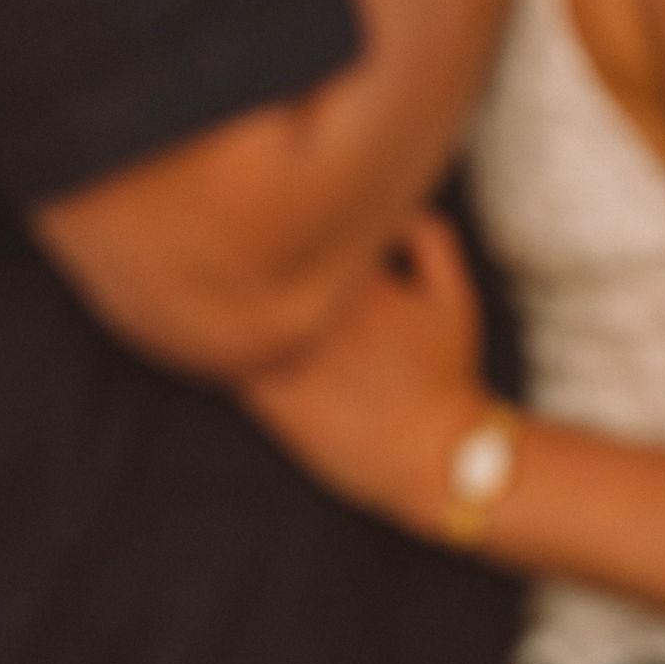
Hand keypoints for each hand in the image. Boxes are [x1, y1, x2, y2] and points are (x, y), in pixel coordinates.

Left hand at [241, 215, 489, 520]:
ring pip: (241, 316)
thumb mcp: (454, 296)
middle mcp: (324, 319)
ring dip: (226, 298)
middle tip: (229, 242)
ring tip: (209, 284)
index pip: (306, 233)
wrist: (436, 453)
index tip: (281, 219)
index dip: (287, 221)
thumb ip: (430, 239)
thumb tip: (394, 209)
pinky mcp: (281, 404)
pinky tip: (213, 342)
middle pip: (266, 268)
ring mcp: (299, 362)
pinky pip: (233, 369)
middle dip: (249, 252)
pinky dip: (219, 352)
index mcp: (362, 285)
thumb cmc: (448, 374)